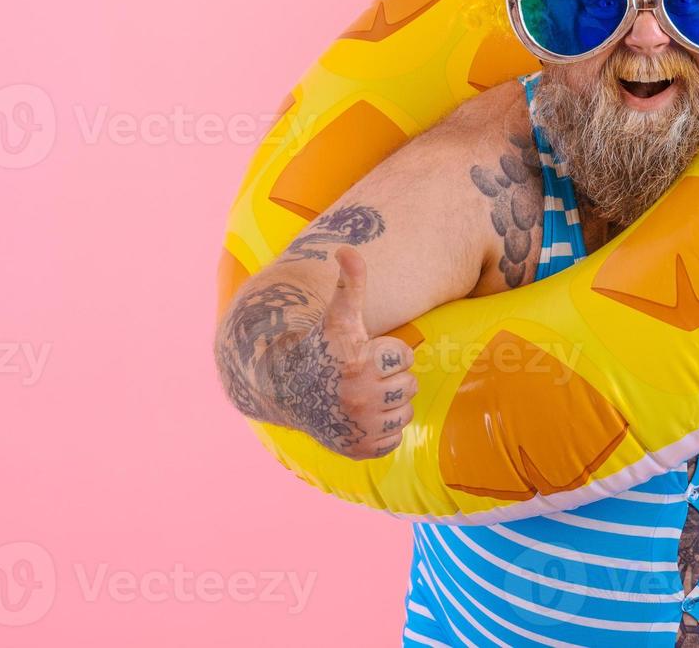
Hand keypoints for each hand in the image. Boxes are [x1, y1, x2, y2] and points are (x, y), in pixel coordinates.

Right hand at [277, 246, 417, 458]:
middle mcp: (359, 399)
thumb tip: (347, 248)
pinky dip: (380, 430)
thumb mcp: (339, 315)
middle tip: (361, 376)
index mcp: (359, 363)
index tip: (362, 353)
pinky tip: (359, 418)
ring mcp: (358, 428)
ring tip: (361, 395)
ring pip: (404, 413)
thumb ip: (351, 282)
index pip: (405, 356)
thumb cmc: (322, 347)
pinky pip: (394, 439)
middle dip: (390, 378)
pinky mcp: (358, 451)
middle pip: (409, 386)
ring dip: (388, 404)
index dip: (386, 352)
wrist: (289, 390)